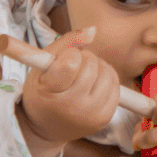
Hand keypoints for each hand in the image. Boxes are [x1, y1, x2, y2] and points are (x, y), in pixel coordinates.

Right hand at [0, 31, 118, 156]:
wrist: (45, 127)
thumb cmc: (41, 91)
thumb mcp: (41, 65)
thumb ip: (65, 43)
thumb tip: (93, 30)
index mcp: (50, 93)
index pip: (72, 63)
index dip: (71, 54)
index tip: (64, 59)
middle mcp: (72, 108)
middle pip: (92, 66)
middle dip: (84, 58)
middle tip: (73, 65)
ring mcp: (91, 115)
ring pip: (107, 74)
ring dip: (98, 66)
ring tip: (84, 72)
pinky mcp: (104, 118)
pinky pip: (116, 87)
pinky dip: (106, 78)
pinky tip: (94, 82)